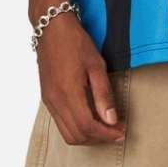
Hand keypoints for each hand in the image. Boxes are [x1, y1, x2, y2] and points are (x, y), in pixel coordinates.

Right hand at [37, 12, 125, 144]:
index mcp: (68, 93)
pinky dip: (77, 127)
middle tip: (116, 130)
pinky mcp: (46, 98)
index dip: (107, 134)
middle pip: (77, 136)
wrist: (50, 28)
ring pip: (67, 134)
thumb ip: (103, 95)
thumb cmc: (75, 42)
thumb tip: (111, 120)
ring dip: (87, 136)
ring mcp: (48, 100)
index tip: (121, 132)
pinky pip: (60, 123)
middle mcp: (55, 101)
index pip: (88, 127)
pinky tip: (91, 118)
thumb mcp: (96, 66)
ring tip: (105, 127)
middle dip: (99, 138)